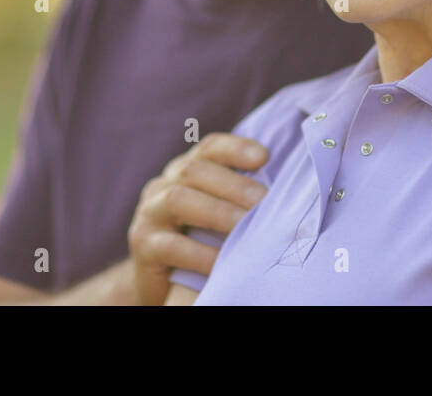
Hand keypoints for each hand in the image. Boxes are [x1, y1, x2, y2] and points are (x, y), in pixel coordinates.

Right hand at [128, 132, 269, 305]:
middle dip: (233, 184)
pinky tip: (222, 262)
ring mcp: (148, 213)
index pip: (209, 147)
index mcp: (185, 171)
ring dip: (216, 211)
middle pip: (194, 171)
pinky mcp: (141, 245)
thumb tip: (289, 194)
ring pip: (177, 199)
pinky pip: (170, 245)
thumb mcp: (218, 216)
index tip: (264, 156)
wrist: (161, 283)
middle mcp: (163, 185)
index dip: (236, 148)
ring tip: (245, 225)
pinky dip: (199, 252)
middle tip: (264, 200)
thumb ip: (240, 200)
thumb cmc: (201, 243)